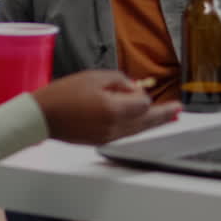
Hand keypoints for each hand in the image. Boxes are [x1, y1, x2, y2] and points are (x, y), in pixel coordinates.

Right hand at [32, 70, 180, 144]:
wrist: (42, 116)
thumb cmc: (63, 94)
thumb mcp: (94, 78)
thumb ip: (120, 82)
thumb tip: (134, 89)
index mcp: (114, 110)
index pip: (144, 104)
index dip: (143, 95)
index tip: (140, 88)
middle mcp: (114, 128)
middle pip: (146, 122)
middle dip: (163, 115)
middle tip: (177, 111)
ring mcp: (108, 137)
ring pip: (137, 131)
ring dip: (151, 123)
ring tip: (167, 118)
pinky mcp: (101, 142)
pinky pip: (125, 135)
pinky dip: (135, 128)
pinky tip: (140, 123)